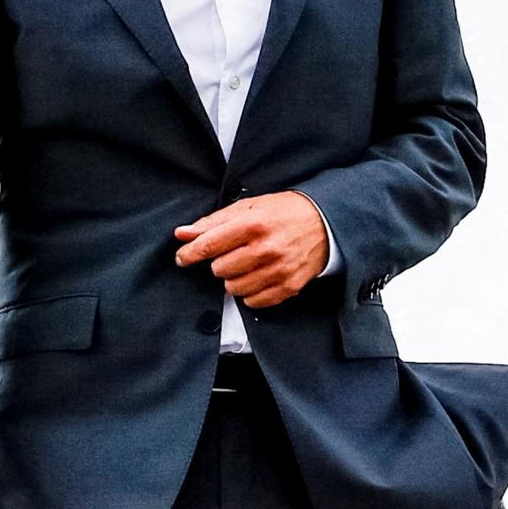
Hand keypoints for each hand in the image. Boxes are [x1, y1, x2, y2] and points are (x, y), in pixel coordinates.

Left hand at [174, 191, 331, 308]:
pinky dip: (250, 293)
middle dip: (220, 262)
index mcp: (253, 224)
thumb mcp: (248, 207)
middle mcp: (265, 249)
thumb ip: (213, 222)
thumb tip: (182, 234)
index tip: (182, 258)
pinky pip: (253, 301)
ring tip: (246, 265)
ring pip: (233, 288)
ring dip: (234, 278)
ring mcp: (278, 271)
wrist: (325, 223)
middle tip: (233, 253)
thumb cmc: (283, 212)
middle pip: (219, 270)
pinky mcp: (288, 287)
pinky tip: (257, 277)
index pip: (209, 245)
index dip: (190, 254)